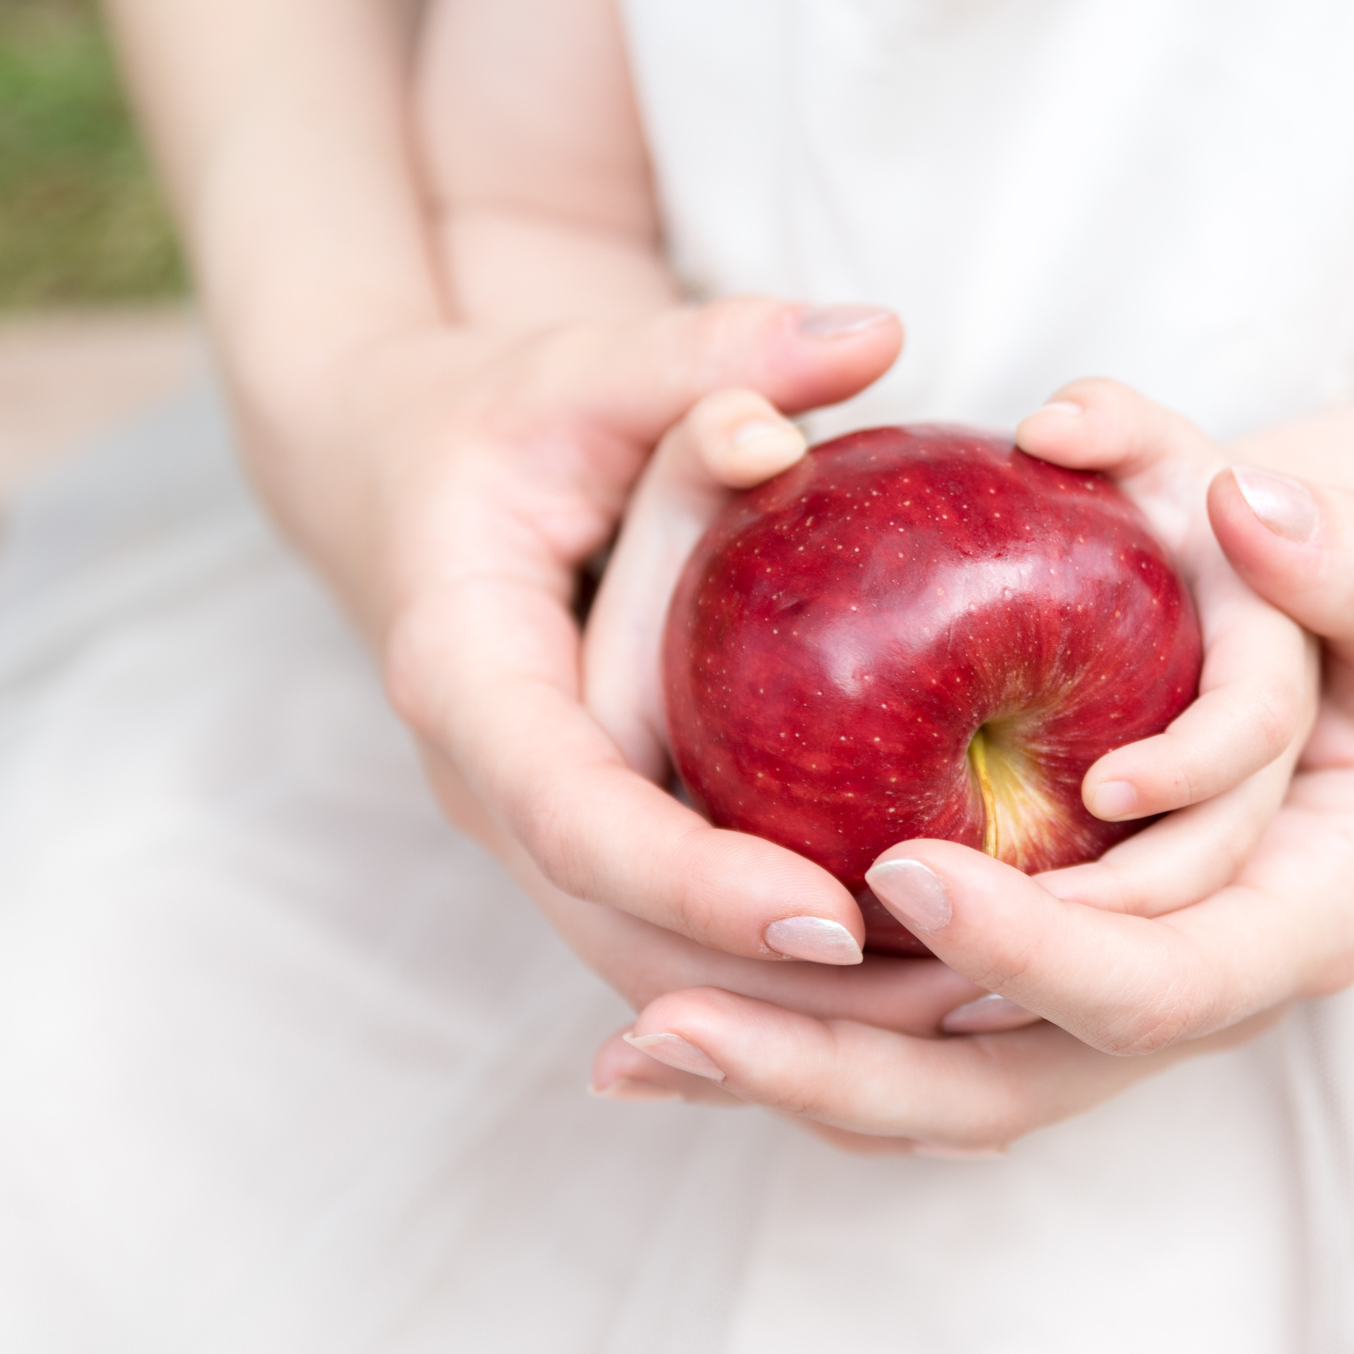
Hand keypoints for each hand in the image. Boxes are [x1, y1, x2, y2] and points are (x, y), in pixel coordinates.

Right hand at [344, 298, 967, 994]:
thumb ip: (711, 352)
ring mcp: (532, 827)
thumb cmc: (496, 414)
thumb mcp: (585, 365)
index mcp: (462, 674)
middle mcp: (489, 781)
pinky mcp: (585, 840)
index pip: (573, 812)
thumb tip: (874, 331)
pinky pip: (678, 939)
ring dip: (794, 1022)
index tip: (832, 916)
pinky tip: (922, 997)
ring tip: (965, 1022)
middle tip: (950, 1006)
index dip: (694, 880)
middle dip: (774, 1000)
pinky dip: (784, 985)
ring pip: (652, 969)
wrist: (388, 474)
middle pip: (620, 938)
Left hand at [588, 467, 1353, 1150]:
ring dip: (793, 1074)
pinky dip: (811, 1043)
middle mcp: (1195, 997)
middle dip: (841, 1067)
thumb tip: (1247, 500)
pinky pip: (925, 1049)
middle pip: (1010, 1084)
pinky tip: (685, 1013)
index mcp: (1296, 929)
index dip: (1035, 945)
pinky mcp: (1060, 991)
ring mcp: (1119, 1012)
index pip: (1157, 980)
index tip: (903, 869)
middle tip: (673, 1023)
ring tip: (637, 1043)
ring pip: (945, 1090)